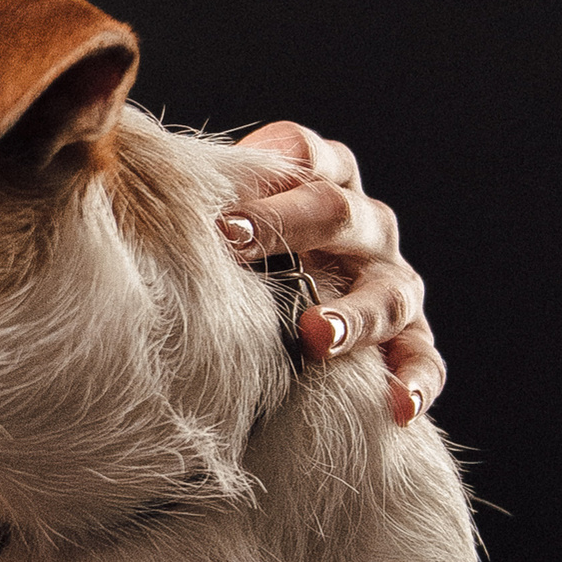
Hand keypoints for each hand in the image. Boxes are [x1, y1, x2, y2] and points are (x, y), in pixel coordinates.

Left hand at [218, 123, 441, 419]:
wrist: (291, 303)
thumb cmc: (246, 255)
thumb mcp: (227, 219)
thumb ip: (203, 198)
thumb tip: (140, 192)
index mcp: (324, 180)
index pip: (308, 157)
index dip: (266, 180)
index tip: (219, 219)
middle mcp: (365, 225)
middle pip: (339, 213)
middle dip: (288, 227)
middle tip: (235, 245)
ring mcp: (392, 281)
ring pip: (387, 291)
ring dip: (354, 313)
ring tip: (318, 337)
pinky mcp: (408, 336)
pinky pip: (422, 356)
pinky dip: (414, 379)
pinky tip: (398, 404)